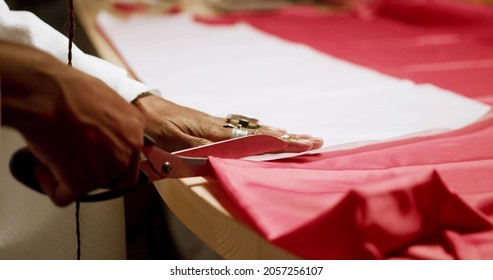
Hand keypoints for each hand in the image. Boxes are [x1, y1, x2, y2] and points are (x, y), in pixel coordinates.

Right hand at [1, 42, 144, 205]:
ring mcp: (106, 168)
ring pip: (90, 187)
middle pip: (117, 179)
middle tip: (76, 162)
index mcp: (135, 128)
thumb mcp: (105, 97)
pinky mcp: (81, 182)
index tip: (99, 160)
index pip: (133, 157)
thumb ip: (113, 120)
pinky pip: (65, 197)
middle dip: (95, 173)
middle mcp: (127, 150)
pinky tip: (45, 170)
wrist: (47, 94)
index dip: (111, 160)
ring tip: (53, 155)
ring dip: (70, 176)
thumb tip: (103, 128)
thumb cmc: (69, 89)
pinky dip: (52, 187)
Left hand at [133, 93, 322, 152]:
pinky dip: (260, 132)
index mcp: (217, 132)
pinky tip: (265, 132)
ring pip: (254, 129)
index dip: (282, 143)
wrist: (140, 109)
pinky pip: (243, 129)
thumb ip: (203, 151)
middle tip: (314, 139)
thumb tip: (230, 157)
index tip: (305, 143)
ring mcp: (217, 124)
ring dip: (278, 134)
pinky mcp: (210, 125)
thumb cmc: (156, 129)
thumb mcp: (175, 142)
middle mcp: (222, 126)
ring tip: (297, 137)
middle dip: (289, 138)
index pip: (258, 139)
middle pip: (262, 132)